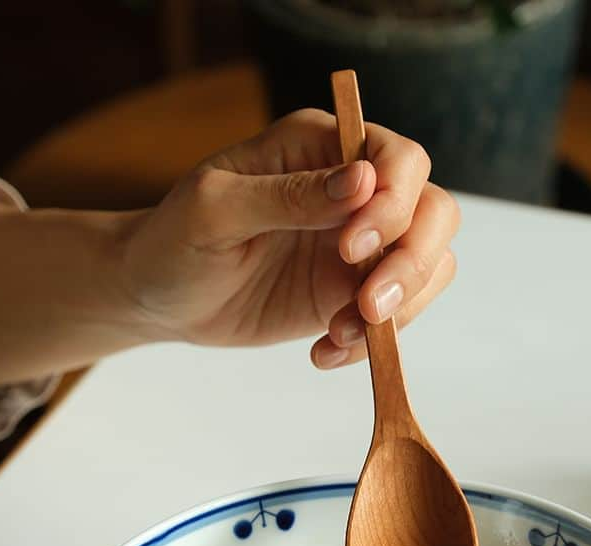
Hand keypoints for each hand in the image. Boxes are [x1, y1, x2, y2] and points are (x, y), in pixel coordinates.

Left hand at [119, 108, 459, 368]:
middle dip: (412, 263)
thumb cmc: (174, 239)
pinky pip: (395, 317)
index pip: (399, 161)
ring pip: (427, 267)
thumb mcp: (215, 209)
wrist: (158, 298)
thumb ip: (288, 195)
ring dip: (399, 309)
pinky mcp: (351, 295)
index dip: (393, 203)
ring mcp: (358, 248)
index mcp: (320, 148)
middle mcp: (353, 193)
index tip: (350, 247)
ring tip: (338, 335)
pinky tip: (324, 352)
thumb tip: (361, 181)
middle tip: (368, 306)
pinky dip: (372, 342)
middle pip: (432, 213)